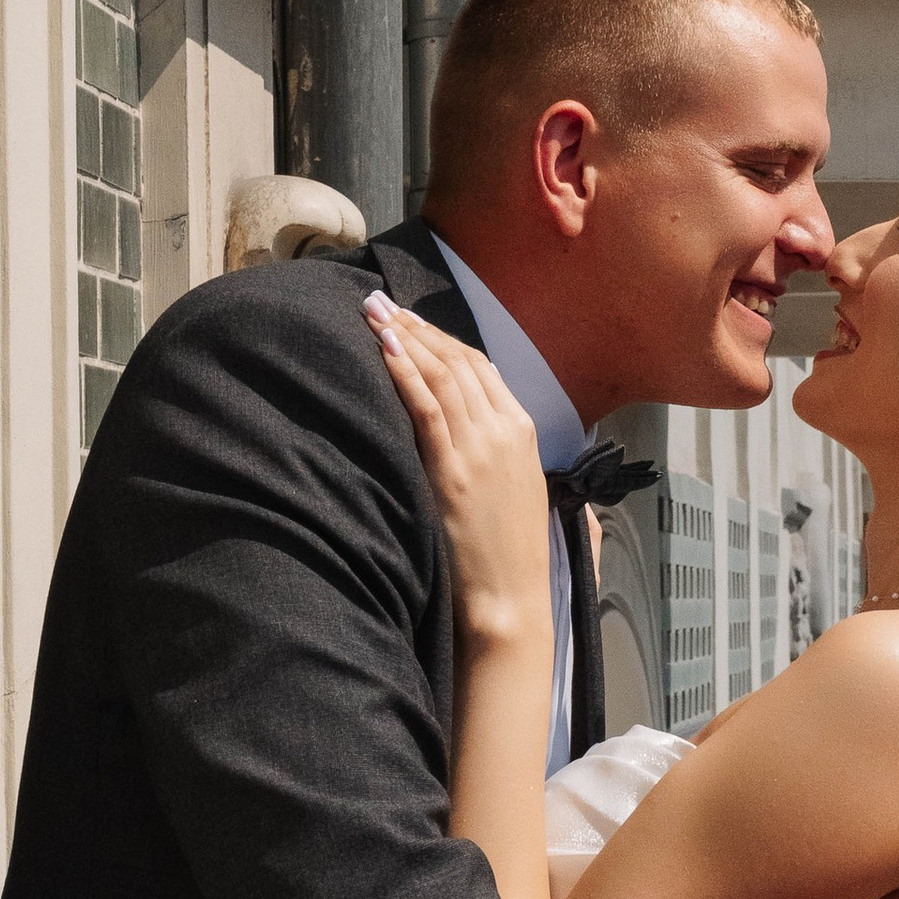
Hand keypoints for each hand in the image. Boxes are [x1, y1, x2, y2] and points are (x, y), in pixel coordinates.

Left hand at [366, 298, 554, 657]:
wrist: (511, 595)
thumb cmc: (512, 553)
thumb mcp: (521, 489)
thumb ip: (505, 453)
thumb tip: (484, 433)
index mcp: (525, 431)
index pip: (481, 368)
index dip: (443, 339)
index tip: (411, 321)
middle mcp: (506, 430)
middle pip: (458, 362)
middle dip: (417, 327)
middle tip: (381, 303)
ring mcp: (481, 448)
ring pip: (441, 376)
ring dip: (405, 338)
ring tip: (374, 313)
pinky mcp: (454, 470)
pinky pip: (427, 408)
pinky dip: (406, 372)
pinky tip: (385, 350)